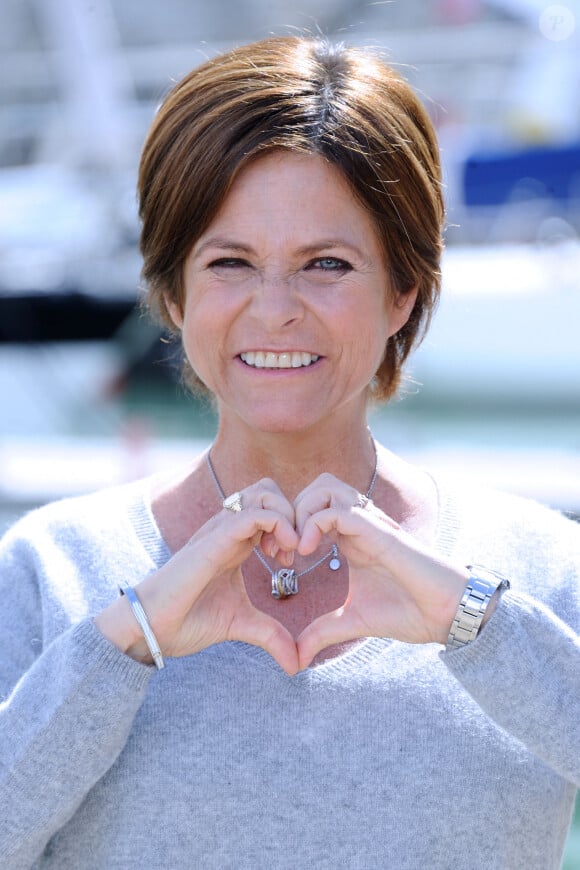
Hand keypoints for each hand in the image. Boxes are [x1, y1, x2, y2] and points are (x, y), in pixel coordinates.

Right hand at [97, 479, 300, 673]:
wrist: (151, 628)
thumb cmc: (188, 619)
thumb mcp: (240, 624)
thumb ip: (271, 636)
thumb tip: (297, 664)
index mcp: (236, 542)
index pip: (271, 508)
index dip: (291, 527)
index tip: (292, 561)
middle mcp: (229, 529)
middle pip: (270, 490)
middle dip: (293, 515)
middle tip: (291, 552)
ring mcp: (220, 531)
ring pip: (263, 492)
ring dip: (286, 516)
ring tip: (284, 553)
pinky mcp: (214, 540)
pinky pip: (251, 514)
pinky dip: (276, 524)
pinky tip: (279, 556)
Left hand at [292, 474, 468, 668]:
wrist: (445, 614)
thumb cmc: (408, 611)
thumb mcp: (352, 622)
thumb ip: (322, 633)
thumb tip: (297, 659)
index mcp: (351, 538)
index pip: (313, 507)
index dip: (288, 526)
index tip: (279, 559)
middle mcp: (359, 523)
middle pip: (317, 486)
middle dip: (291, 511)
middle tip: (284, 549)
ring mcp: (369, 524)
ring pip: (326, 486)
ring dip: (303, 511)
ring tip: (297, 547)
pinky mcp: (379, 531)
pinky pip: (339, 509)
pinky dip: (315, 522)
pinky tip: (309, 551)